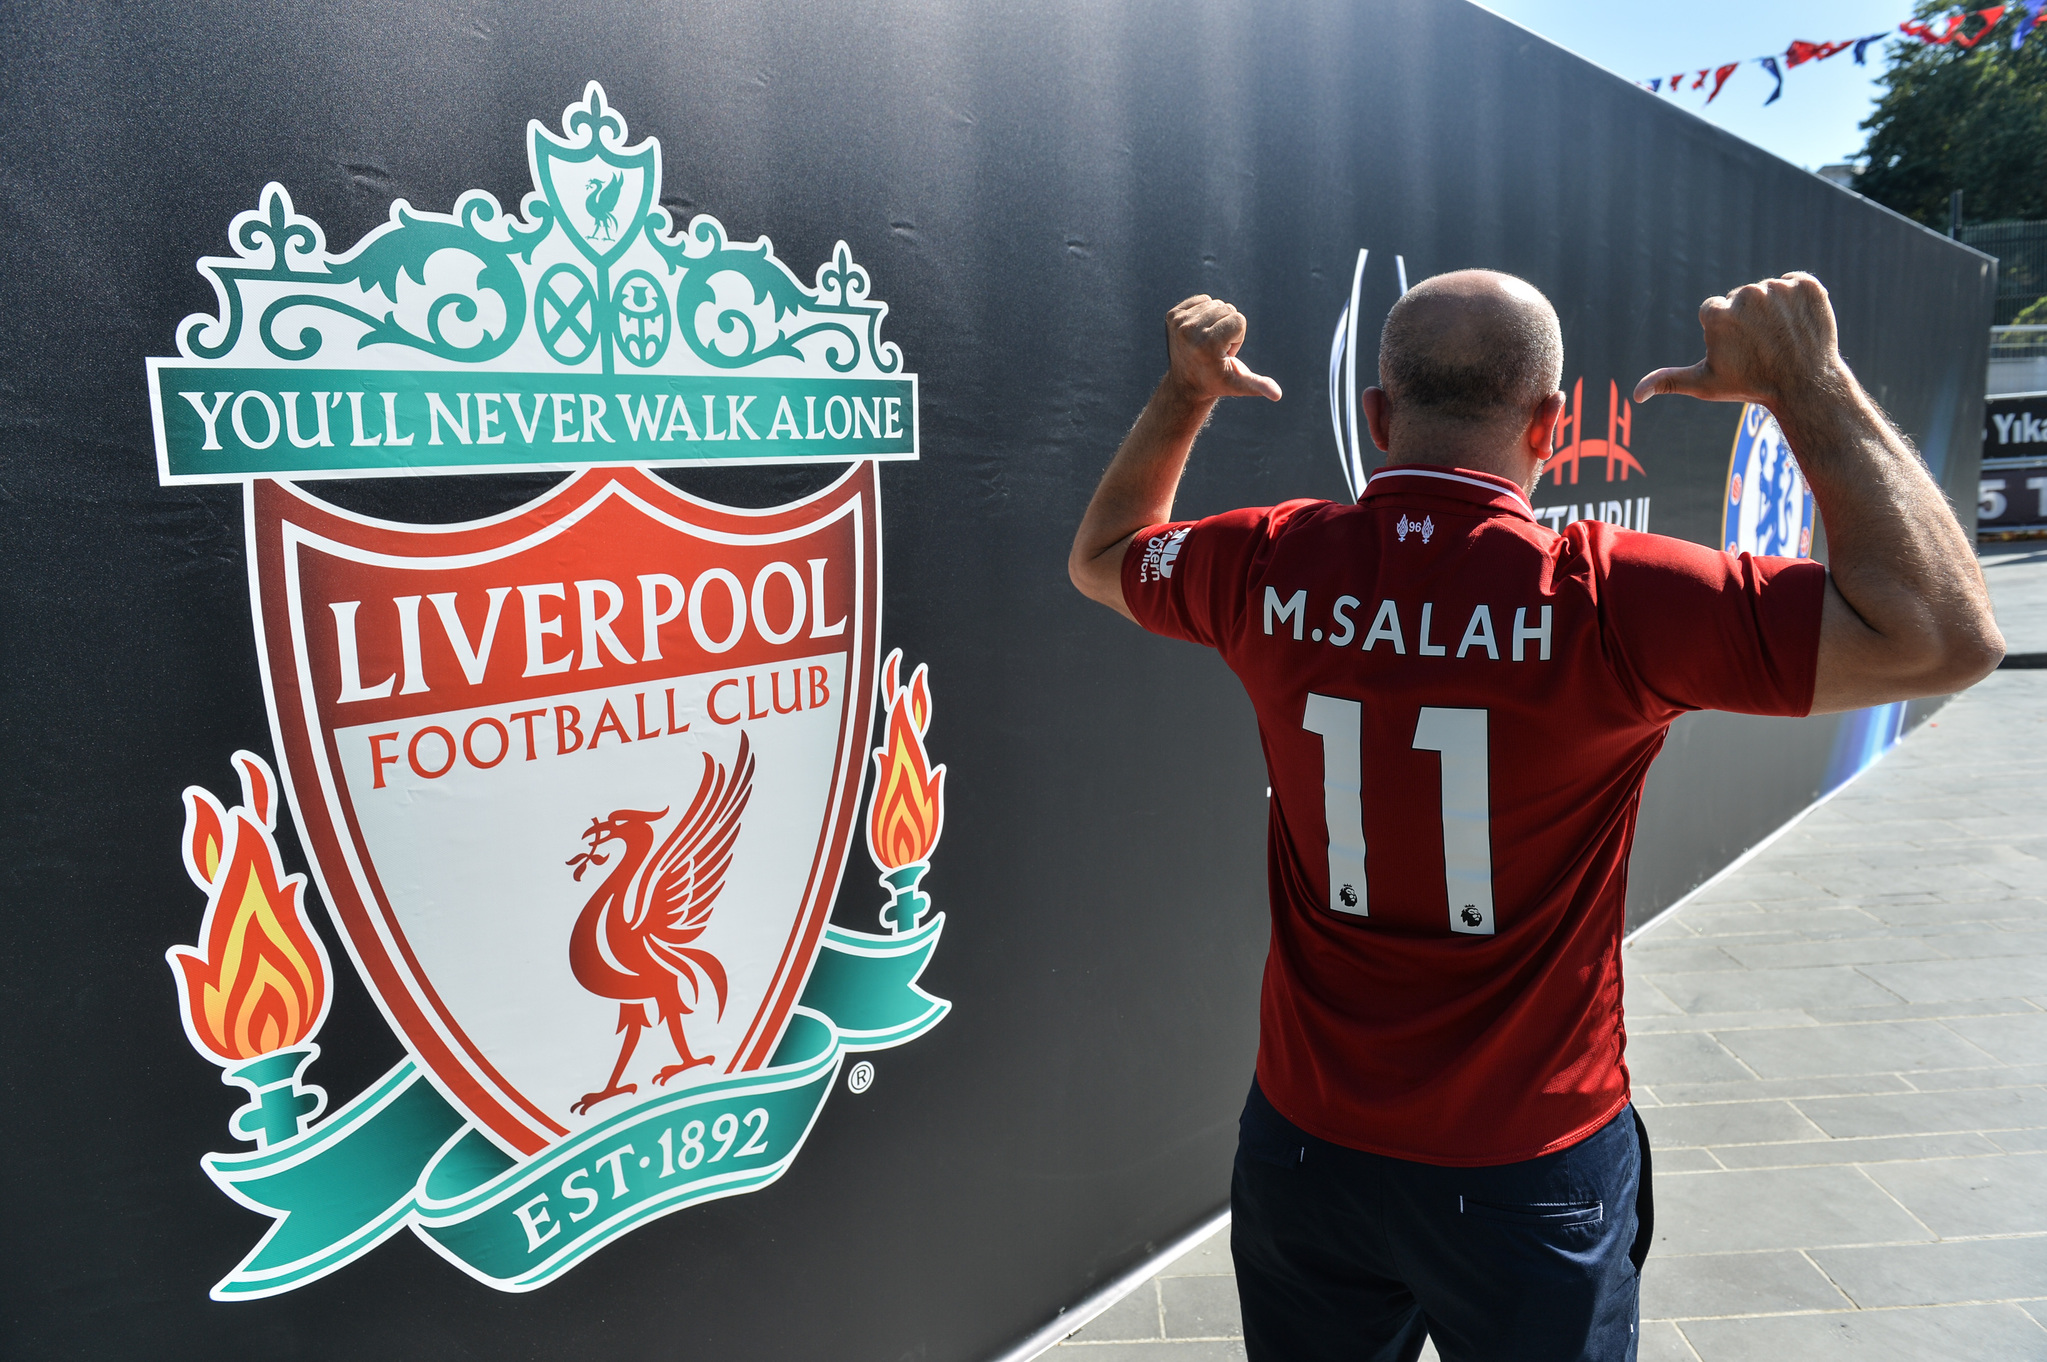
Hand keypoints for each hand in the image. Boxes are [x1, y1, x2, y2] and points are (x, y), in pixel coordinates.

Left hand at [1164, 295, 1282, 403]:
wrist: (1185, 383)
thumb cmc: (1218, 382)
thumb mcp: (1240, 385)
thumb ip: (1260, 385)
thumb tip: (1277, 395)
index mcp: (1206, 344)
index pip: (1238, 319)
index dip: (1238, 337)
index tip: (1225, 354)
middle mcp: (1189, 331)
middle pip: (1227, 309)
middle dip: (1228, 328)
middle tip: (1217, 348)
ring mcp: (1179, 322)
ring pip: (1216, 304)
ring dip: (1217, 321)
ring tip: (1209, 341)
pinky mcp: (1172, 315)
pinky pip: (1202, 300)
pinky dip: (1206, 312)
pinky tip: (1200, 331)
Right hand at [1632, 273, 1847, 408]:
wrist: (1805, 386)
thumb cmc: (1751, 386)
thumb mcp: (1706, 384)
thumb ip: (1669, 380)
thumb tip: (1636, 395)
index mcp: (1718, 314)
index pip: (1716, 312)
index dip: (1726, 333)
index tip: (1740, 350)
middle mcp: (1747, 294)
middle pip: (1742, 300)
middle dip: (1750, 319)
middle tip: (1762, 346)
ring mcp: (1780, 289)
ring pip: (1769, 293)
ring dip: (1774, 311)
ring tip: (1782, 337)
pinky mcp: (1808, 286)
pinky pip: (1797, 284)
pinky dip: (1799, 301)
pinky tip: (1798, 324)